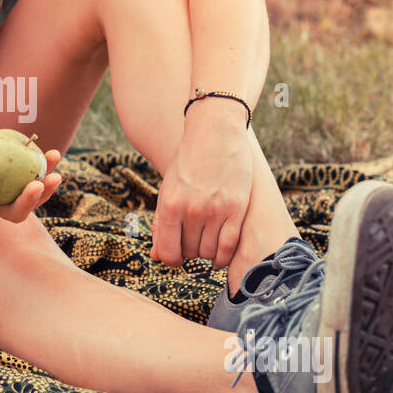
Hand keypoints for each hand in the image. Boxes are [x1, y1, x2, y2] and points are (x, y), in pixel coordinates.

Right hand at [0, 149, 62, 224]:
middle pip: (13, 211)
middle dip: (27, 199)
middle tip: (38, 182)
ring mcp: (3, 196)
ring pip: (29, 197)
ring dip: (45, 184)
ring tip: (56, 162)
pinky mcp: (12, 183)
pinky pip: (32, 177)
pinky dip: (44, 167)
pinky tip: (55, 155)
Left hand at [150, 121, 252, 269]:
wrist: (215, 133)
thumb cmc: (187, 163)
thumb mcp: (167, 190)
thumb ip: (160, 224)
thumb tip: (156, 257)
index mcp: (169, 205)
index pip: (167, 253)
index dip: (170, 258)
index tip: (176, 254)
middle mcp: (191, 210)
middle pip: (189, 252)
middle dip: (189, 251)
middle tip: (193, 239)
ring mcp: (215, 210)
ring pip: (209, 252)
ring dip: (206, 252)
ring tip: (206, 240)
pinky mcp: (237, 209)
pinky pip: (229, 246)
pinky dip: (223, 257)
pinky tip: (220, 255)